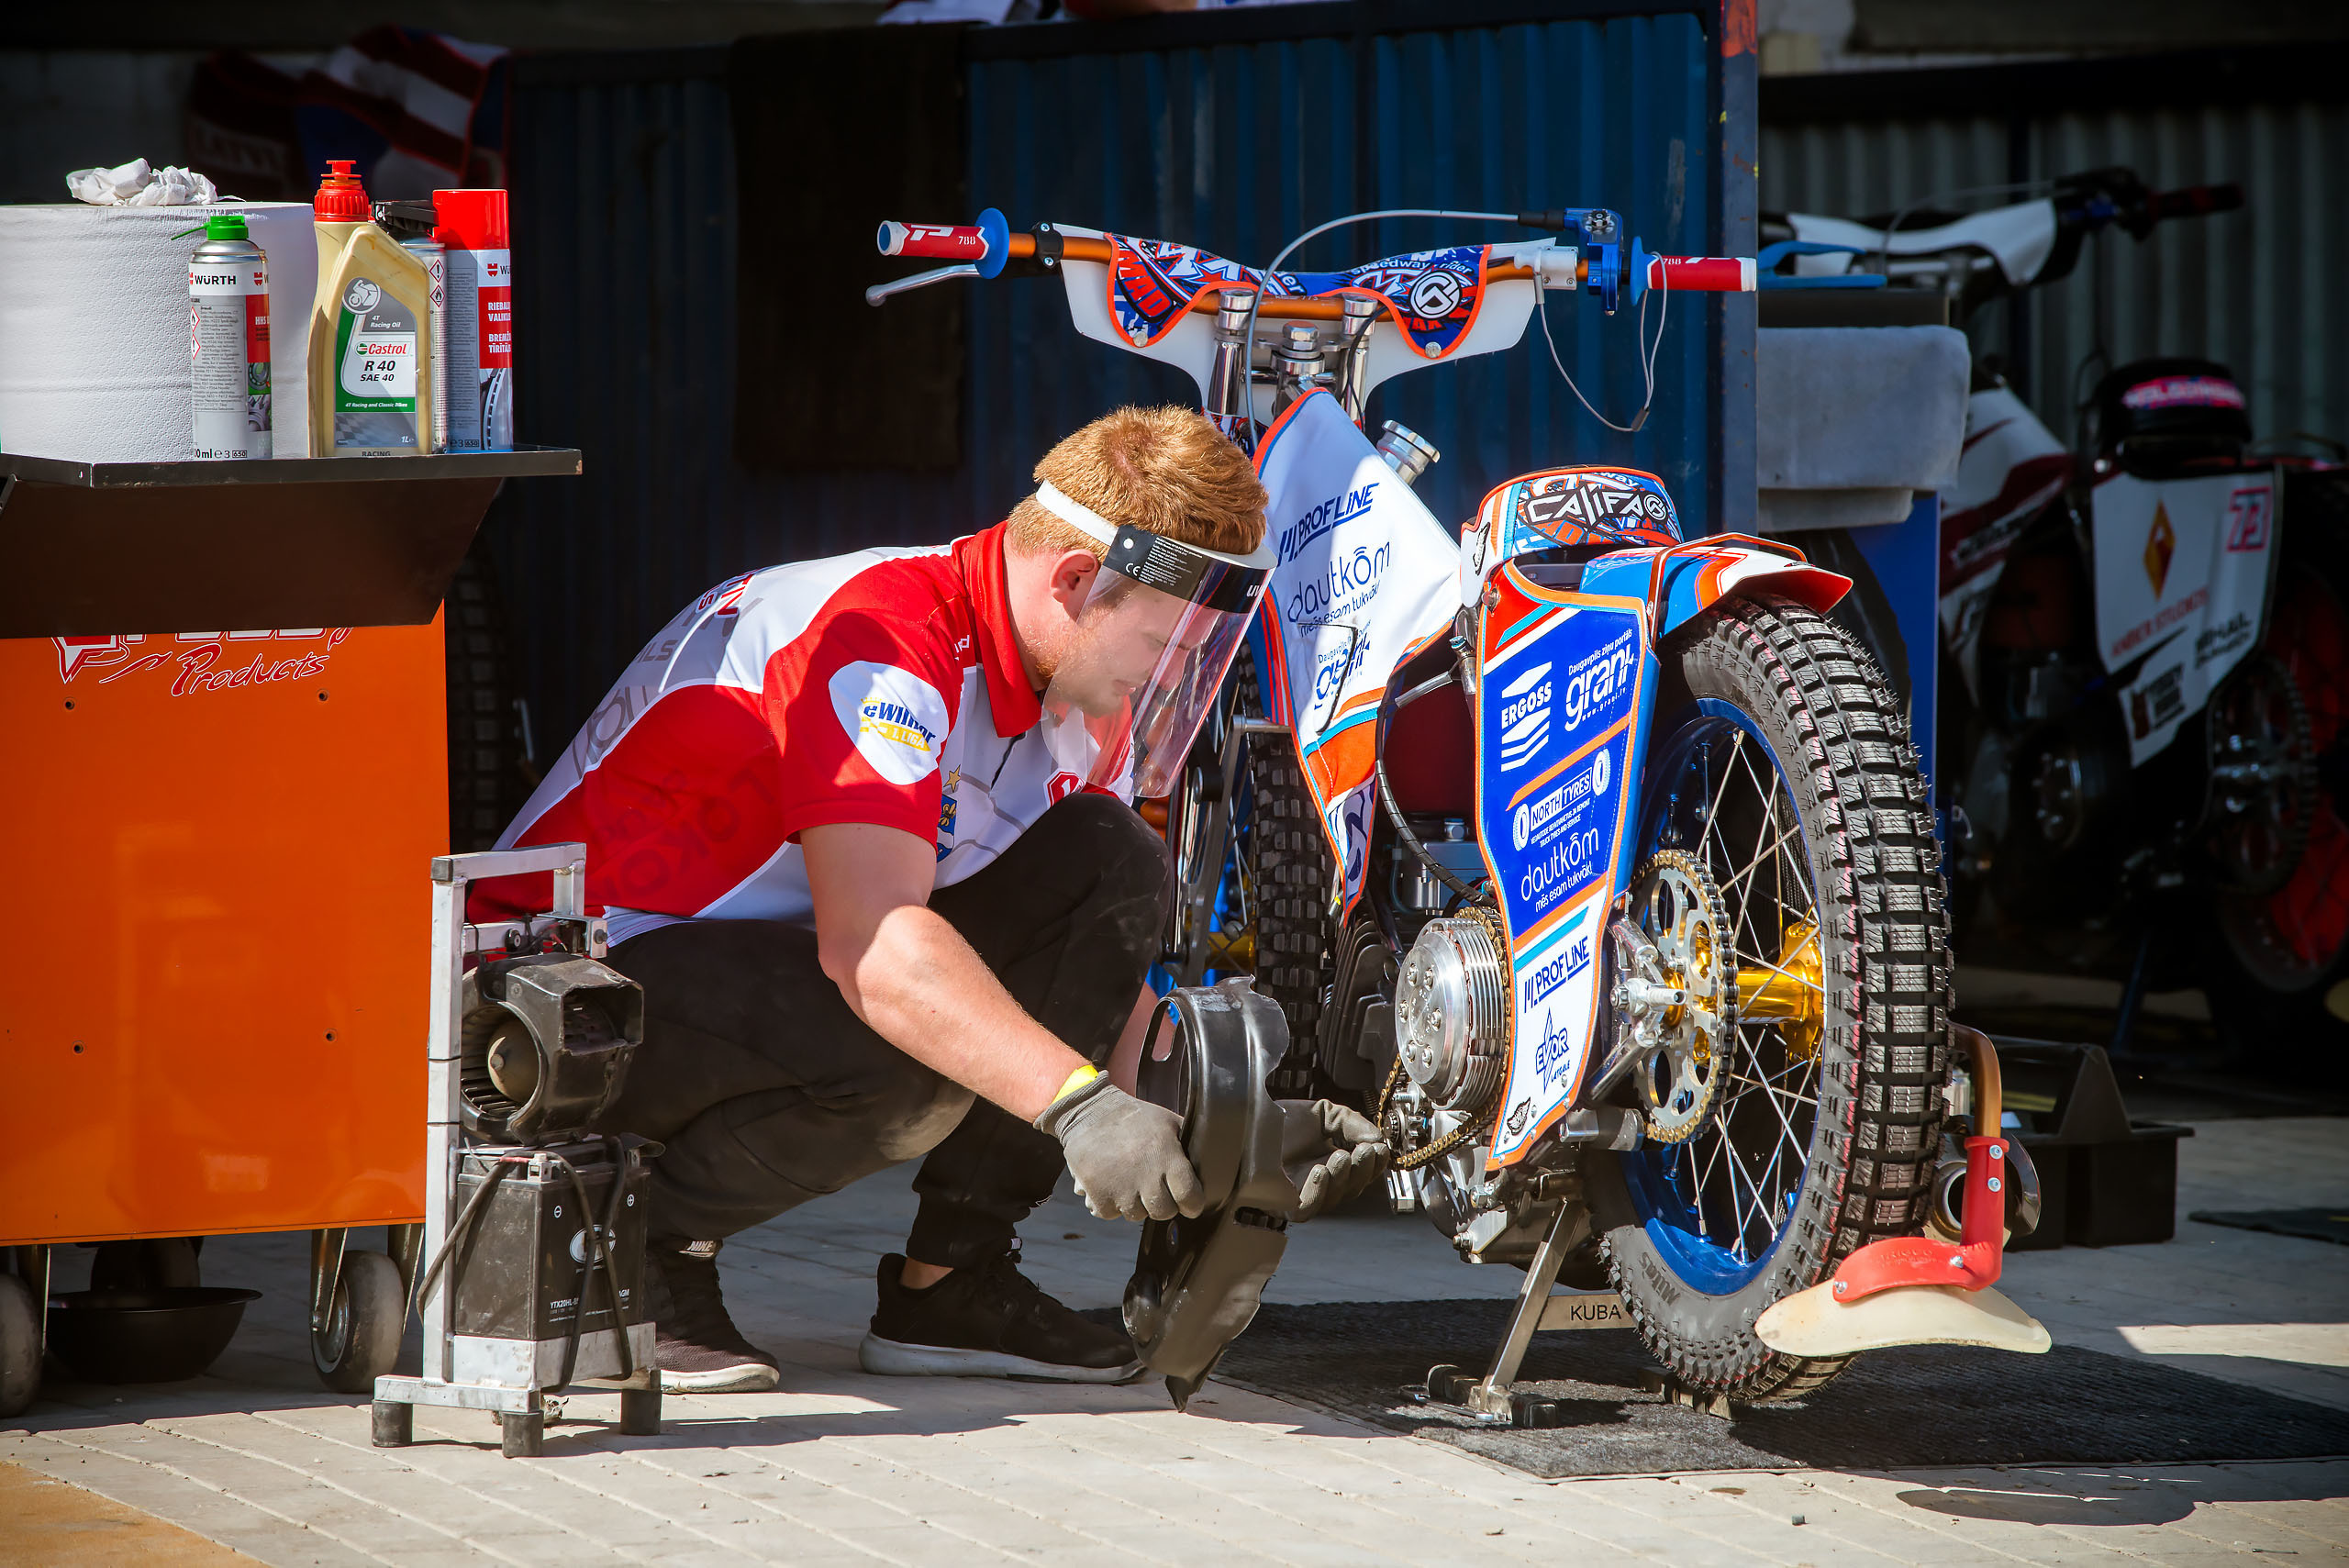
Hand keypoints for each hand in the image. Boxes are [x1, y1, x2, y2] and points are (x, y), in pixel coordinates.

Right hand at [1034, 1076, 1208, 1222]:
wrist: (1089, 1112)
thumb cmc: (1133, 1118)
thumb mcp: (1168, 1123)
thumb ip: (1189, 1145)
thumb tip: (1211, 1162)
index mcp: (1167, 1155)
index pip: (1191, 1197)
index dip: (1192, 1203)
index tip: (1188, 1201)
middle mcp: (1146, 1175)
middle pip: (1164, 1212)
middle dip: (1163, 1204)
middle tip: (1155, 1187)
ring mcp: (1121, 1188)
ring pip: (1137, 1215)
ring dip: (1136, 1203)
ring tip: (1130, 1180)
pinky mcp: (1098, 1196)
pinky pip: (1112, 1214)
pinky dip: (1111, 1203)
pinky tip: (1112, 1183)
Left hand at [1278, 1099, 1389, 1220]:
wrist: (1245, 1119)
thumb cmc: (1279, 1119)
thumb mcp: (1324, 1114)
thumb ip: (1352, 1123)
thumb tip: (1379, 1140)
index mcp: (1331, 1163)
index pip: (1361, 1172)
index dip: (1374, 1164)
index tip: (1380, 1148)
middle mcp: (1319, 1182)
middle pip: (1351, 1188)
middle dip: (1362, 1170)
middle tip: (1366, 1150)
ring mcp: (1302, 1195)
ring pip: (1333, 1198)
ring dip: (1343, 1178)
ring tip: (1341, 1156)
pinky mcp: (1283, 1205)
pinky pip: (1307, 1209)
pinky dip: (1318, 1192)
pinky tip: (1320, 1171)